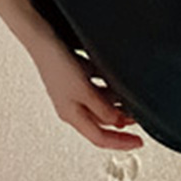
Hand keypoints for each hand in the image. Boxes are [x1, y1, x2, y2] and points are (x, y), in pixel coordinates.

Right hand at [29, 37, 144, 150]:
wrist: (41, 37)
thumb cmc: (56, 64)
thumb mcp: (84, 91)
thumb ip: (102, 109)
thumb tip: (117, 123)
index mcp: (71, 115)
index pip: (100, 139)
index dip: (121, 143)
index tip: (139, 141)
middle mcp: (71, 107)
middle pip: (100, 123)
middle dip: (120, 122)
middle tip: (138, 118)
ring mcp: (72, 92)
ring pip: (99, 104)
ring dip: (116, 104)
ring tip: (130, 99)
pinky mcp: (74, 77)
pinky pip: (95, 88)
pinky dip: (107, 88)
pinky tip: (114, 80)